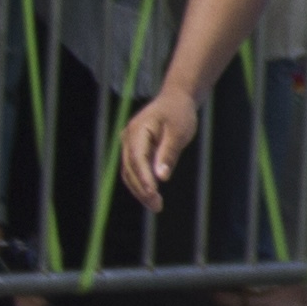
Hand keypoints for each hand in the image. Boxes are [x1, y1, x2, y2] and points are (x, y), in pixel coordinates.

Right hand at [117, 88, 197, 209]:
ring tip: (155, 206)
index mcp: (137, 131)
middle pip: (130, 169)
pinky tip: (152, 195)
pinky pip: (135, 169)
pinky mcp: (134, 149)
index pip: (137, 160)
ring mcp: (128, 144)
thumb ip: (169, 153)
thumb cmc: (179, 113)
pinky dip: (142, 182)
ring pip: (130, 172)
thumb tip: (162, 178)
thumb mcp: (179, 132)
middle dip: (141, 189)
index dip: (144, 179)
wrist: (176, 98)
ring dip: (140, 190)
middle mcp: (127, 138)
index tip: (153, 194)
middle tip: (157, 207)